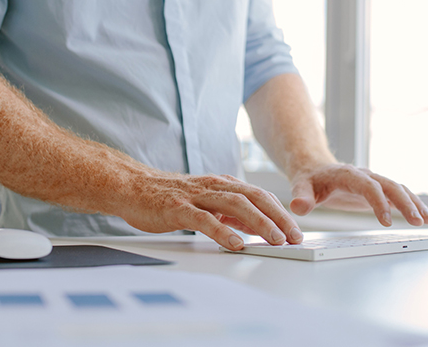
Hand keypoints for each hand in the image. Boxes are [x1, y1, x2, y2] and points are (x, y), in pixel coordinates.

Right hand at [117, 173, 303, 250]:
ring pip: (235, 205)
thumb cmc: (168, 197)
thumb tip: (255, 226)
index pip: (259, 196)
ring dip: (259, 222)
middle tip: (294, 236)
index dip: (280, 212)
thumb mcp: (205, 202)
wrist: (132, 187)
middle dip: (278, 217)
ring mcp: (196, 196)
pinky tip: (236, 244)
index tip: (295, 231)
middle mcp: (213, 186)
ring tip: (274, 239)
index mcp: (222, 184)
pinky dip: (222, 231)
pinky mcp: (178, 208)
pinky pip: (204, 219)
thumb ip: (229, 212)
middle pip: (254, 197)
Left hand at [289, 164, 427, 226]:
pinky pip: (400, 196)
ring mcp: (375, 182)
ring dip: (415, 204)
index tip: (387, 222)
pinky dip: (414, 205)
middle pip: (390, 186)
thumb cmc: (309, 179)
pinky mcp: (379, 191)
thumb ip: (301, 196)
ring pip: (400, 190)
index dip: (378, 202)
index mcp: (348, 174)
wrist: (315, 168)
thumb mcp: (300, 187)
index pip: (368, 186)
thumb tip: (298, 207)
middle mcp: (365, 175)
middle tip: (418, 222)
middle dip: (406, 203)